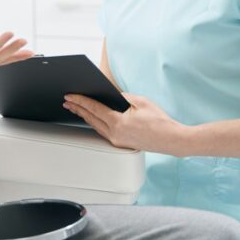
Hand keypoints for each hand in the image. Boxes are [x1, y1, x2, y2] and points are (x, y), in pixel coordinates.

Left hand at [62, 92, 187, 154]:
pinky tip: (92, 119)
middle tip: (67, 101)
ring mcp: (118, 140)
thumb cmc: (160, 121)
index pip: (94, 109)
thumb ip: (123, 97)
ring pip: (96, 126)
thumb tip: (112, 95)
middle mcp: (115, 134)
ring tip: (75, 109)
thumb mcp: (141, 102)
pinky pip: (103, 132)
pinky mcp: (122, 144)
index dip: (80, 101)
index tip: (70, 96)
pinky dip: (95, 124)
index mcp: (118, 122)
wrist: (172, 140)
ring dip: (85, 117)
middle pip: (91, 119)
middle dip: (78, 109)